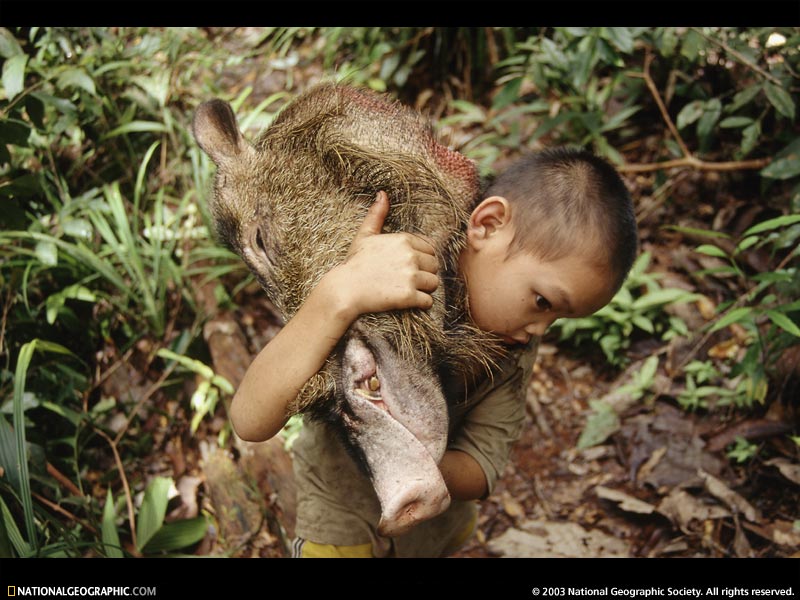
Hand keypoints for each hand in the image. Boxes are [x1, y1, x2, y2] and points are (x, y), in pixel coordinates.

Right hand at [327, 191, 439, 318]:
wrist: (345, 290)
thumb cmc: (355, 263)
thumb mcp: (365, 236)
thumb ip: (377, 215)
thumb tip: (383, 194)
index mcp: (403, 240)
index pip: (430, 248)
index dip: (422, 258)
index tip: (408, 266)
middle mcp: (410, 256)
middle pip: (434, 266)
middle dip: (425, 273)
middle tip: (408, 280)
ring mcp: (410, 276)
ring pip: (434, 283)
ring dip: (425, 288)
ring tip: (409, 290)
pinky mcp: (408, 296)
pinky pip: (428, 301)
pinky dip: (422, 303)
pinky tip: (410, 301)